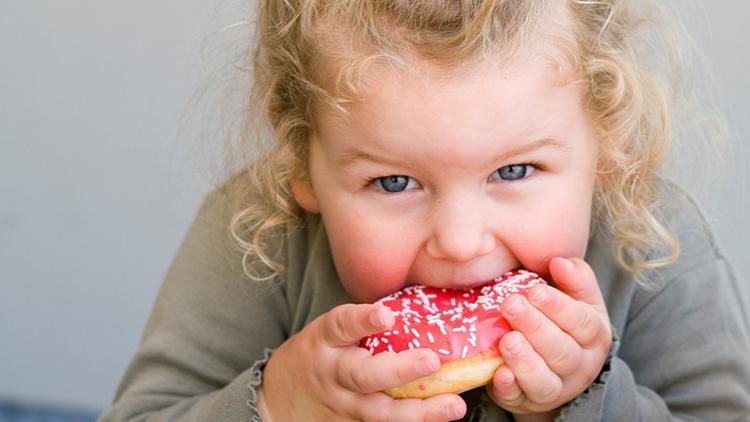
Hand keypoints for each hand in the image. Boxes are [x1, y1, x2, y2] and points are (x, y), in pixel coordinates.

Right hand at [260, 303, 466, 420]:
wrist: (279, 398)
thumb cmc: (318, 353)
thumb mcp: (329, 332)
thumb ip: (362, 323)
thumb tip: (420, 304)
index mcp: (325, 340)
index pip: (342, 325)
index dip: (364, 320)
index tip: (387, 316)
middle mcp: (333, 373)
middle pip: (363, 375)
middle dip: (399, 369)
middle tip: (430, 361)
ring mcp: (343, 405)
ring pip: (380, 411)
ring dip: (420, 411)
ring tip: (453, 405)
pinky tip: (441, 416)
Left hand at [486, 257, 611, 417]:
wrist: (553, 369)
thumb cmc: (562, 323)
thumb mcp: (578, 299)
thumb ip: (575, 279)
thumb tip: (560, 262)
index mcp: (595, 336)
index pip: (582, 322)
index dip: (558, 307)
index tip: (534, 291)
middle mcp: (580, 366)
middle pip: (562, 350)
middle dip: (535, 327)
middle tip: (511, 305)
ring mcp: (556, 388)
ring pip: (544, 379)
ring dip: (524, 360)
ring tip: (507, 340)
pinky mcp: (528, 401)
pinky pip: (520, 398)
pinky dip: (510, 387)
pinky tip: (499, 373)